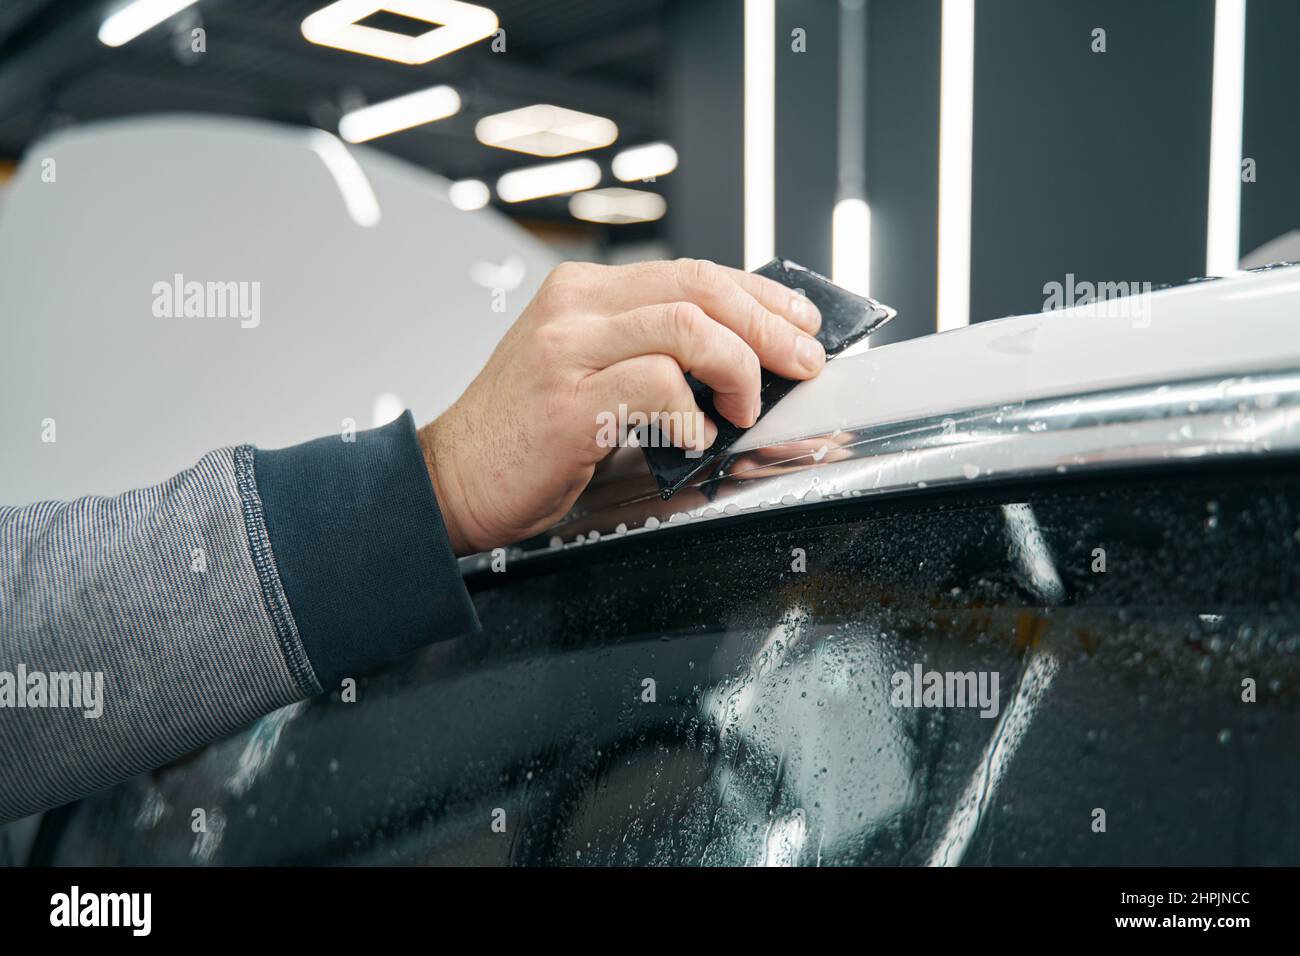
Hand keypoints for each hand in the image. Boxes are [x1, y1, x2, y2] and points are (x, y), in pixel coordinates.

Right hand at [418, 258, 824, 554]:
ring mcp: (567, 349)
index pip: (694, 272)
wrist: (452, 479)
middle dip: (769, 325)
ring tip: (744, 406)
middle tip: (803, 361)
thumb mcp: (588, 370)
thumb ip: (649, 349)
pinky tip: (694, 436)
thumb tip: (740, 355)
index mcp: (583, 291)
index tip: (799, 320)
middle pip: (701, 289)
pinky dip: (691, 412)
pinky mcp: (566, 401)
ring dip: (738, 368)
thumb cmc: (525, 435)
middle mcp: (574, 307)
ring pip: (687, 327)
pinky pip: (656, 385)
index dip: (760, 294)